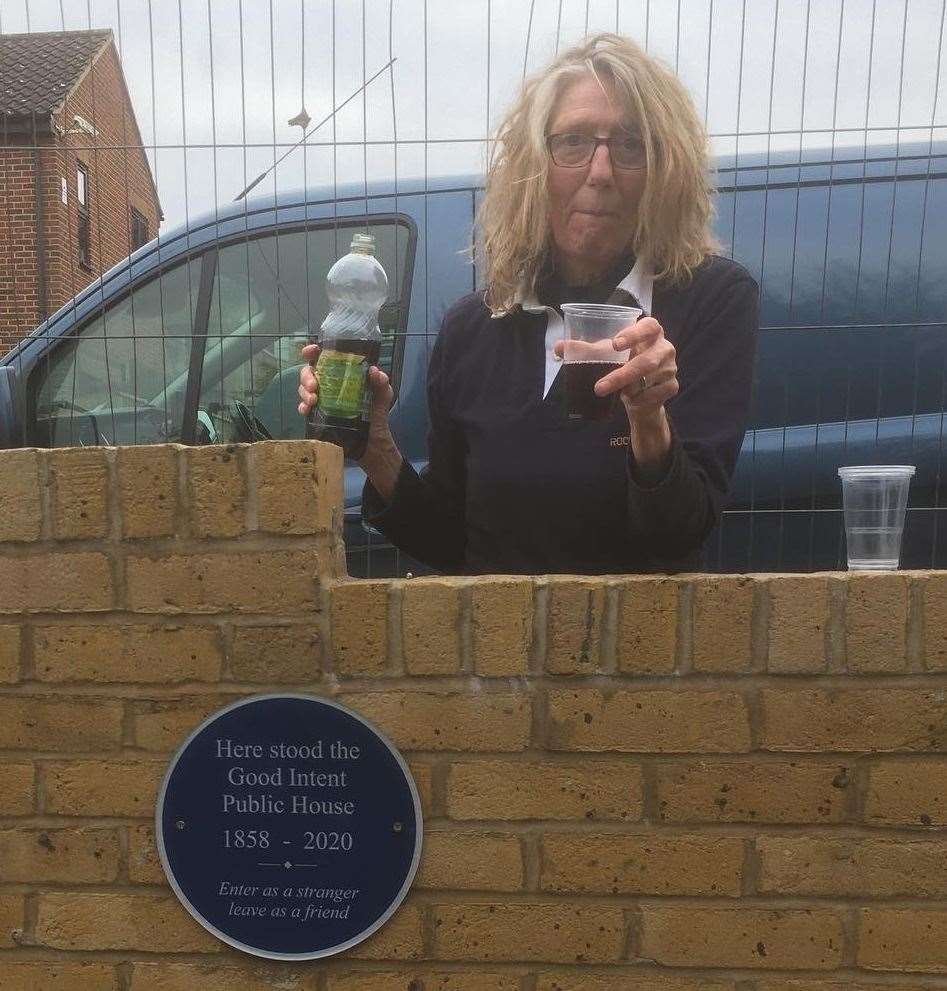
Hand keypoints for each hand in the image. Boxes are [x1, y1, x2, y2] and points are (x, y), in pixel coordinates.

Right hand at [297, 343, 401, 496]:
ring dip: (304, 391)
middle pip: (310, 372)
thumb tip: (374, 371)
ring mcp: (322, 400)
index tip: (310, 352)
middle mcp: (330, 385)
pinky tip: (306, 410)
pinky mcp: (318, 416)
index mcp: (343, 375)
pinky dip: (302, 407)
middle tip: (314, 385)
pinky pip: (304, 408)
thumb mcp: (382, 397)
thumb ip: (381, 384)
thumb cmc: (376, 416)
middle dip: (307, 375)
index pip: (325, 358)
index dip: (314, 352)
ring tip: (313, 400)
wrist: (372, 445)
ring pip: (304, 389)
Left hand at [593, 316, 677, 417]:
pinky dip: (640, 400)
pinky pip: (656, 395)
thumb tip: (558, 347)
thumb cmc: (622, 364)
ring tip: (613, 394)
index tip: (615, 344)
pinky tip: (632, 400)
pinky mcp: (672, 386)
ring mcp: (671, 367)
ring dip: (629, 389)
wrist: (639, 393)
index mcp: (650, 332)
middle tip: (599, 387)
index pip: (649, 326)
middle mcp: (664, 347)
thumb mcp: (605, 355)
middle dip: (622, 375)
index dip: (634, 334)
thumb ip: (585, 350)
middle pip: (648, 360)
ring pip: (650, 380)